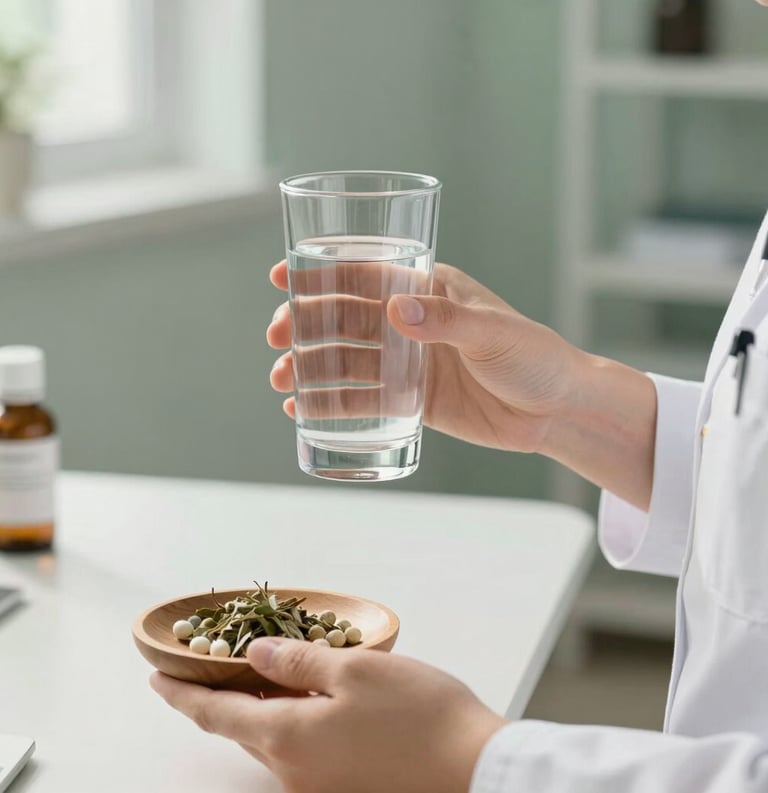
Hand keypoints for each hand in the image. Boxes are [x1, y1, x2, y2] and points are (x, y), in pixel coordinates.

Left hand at [151, 638, 507, 792]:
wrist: (475, 772)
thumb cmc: (421, 716)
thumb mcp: (356, 670)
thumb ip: (298, 662)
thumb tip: (257, 654)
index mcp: (289, 739)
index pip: (216, 714)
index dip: (183, 694)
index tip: (158, 678)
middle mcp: (295, 772)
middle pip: (241, 729)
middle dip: (219, 698)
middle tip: (207, 665)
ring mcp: (319, 784)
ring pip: (271, 740)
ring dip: (257, 708)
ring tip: (257, 673)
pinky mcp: (344, 786)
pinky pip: (299, 750)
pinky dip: (288, 722)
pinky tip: (306, 699)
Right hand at [267, 260, 580, 453]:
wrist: (555, 410)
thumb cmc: (534, 357)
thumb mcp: (493, 333)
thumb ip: (446, 322)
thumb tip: (397, 310)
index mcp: (428, 290)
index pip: (366, 274)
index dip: (322, 273)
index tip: (282, 276)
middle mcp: (411, 323)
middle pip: (344, 318)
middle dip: (305, 324)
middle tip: (276, 338)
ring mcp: (408, 362)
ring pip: (346, 360)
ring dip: (310, 366)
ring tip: (281, 380)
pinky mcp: (410, 400)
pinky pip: (363, 399)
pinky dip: (332, 402)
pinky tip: (304, 409)